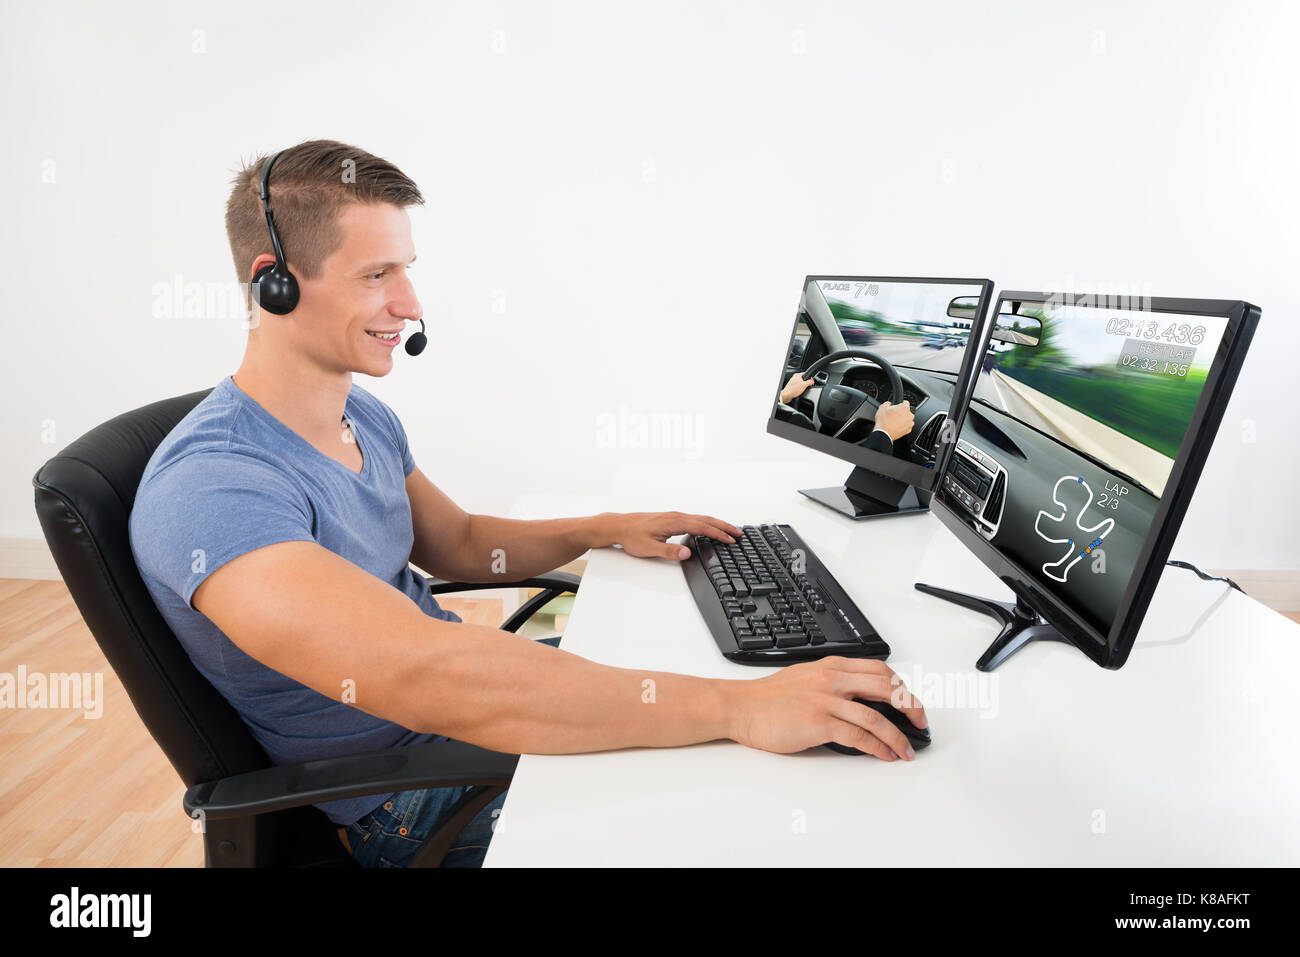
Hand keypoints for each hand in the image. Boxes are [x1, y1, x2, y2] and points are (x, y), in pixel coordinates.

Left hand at [601, 511, 742, 560]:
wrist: (618, 526)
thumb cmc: (631, 536)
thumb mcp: (649, 548)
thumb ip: (669, 551)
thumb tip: (687, 553)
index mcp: (674, 521)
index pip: (702, 527)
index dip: (718, 534)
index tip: (731, 540)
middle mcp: (676, 516)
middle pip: (706, 519)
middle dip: (724, 526)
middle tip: (739, 533)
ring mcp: (674, 516)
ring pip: (701, 518)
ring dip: (717, 524)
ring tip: (729, 531)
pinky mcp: (671, 519)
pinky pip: (694, 519)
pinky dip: (707, 523)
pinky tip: (709, 528)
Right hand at [726, 656, 927, 759]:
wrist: (740, 706)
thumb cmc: (768, 697)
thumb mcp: (806, 678)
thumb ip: (833, 683)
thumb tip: (861, 701)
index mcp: (831, 666)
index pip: (880, 670)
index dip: (902, 687)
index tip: (911, 703)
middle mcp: (832, 679)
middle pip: (887, 688)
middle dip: (911, 707)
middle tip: (920, 723)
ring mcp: (826, 700)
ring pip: (877, 716)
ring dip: (898, 736)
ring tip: (907, 750)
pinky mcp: (819, 723)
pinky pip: (859, 736)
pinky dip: (878, 747)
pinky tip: (885, 754)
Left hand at [780, 372, 814, 404]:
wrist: (787, 395)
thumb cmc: (793, 390)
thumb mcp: (804, 385)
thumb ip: (810, 382)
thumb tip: (812, 381)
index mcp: (797, 375)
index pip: (806, 374)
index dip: (809, 378)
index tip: (811, 381)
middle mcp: (794, 378)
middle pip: (804, 379)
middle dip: (806, 383)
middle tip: (806, 386)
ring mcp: (793, 382)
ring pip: (801, 383)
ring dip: (803, 387)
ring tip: (802, 389)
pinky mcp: (792, 386)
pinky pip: (798, 387)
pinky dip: (799, 389)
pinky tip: (799, 391)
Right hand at [874, 400, 913, 440]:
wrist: (883, 433)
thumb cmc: (883, 421)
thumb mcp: (882, 407)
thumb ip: (887, 403)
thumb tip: (889, 403)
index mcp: (905, 408)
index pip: (905, 402)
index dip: (900, 403)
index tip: (898, 405)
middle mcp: (910, 415)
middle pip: (907, 411)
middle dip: (901, 412)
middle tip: (894, 414)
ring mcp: (909, 424)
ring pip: (907, 419)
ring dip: (903, 419)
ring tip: (895, 421)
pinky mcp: (908, 430)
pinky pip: (907, 426)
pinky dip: (903, 426)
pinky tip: (896, 426)